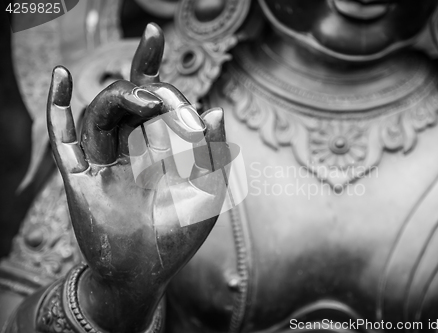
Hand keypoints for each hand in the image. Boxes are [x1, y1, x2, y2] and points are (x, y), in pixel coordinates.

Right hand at [47, 23, 229, 331]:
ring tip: (145, 97)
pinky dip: (57, 107)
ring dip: (119, 96)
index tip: (185, 99)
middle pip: (131, 97)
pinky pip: (63, 137)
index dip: (167, 82)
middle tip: (159, 80)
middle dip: (144, 73)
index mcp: (163, 147)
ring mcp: (104, 159)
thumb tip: (216, 109)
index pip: (161, 103)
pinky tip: (58, 77)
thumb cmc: (181, 234)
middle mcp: (132, 147)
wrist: (147, 272)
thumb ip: (214, 153)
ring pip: (102, 112)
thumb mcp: (209, 191)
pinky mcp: (79, 175)